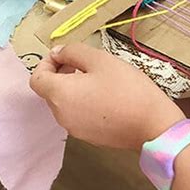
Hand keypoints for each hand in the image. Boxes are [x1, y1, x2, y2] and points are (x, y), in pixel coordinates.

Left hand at [30, 43, 184, 150]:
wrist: (152, 124)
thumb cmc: (125, 86)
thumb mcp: (99, 59)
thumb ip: (73, 52)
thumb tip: (57, 53)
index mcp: (59, 95)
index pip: (36, 78)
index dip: (46, 63)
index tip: (65, 55)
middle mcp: (61, 115)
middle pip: (49, 91)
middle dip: (60, 73)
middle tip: (83, 62)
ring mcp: (74, 129)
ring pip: (63, 103)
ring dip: (72, 87)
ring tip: (97, 77)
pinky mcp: (89, 137)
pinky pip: (77, 115)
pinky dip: (82, 102)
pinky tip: (106, 95)